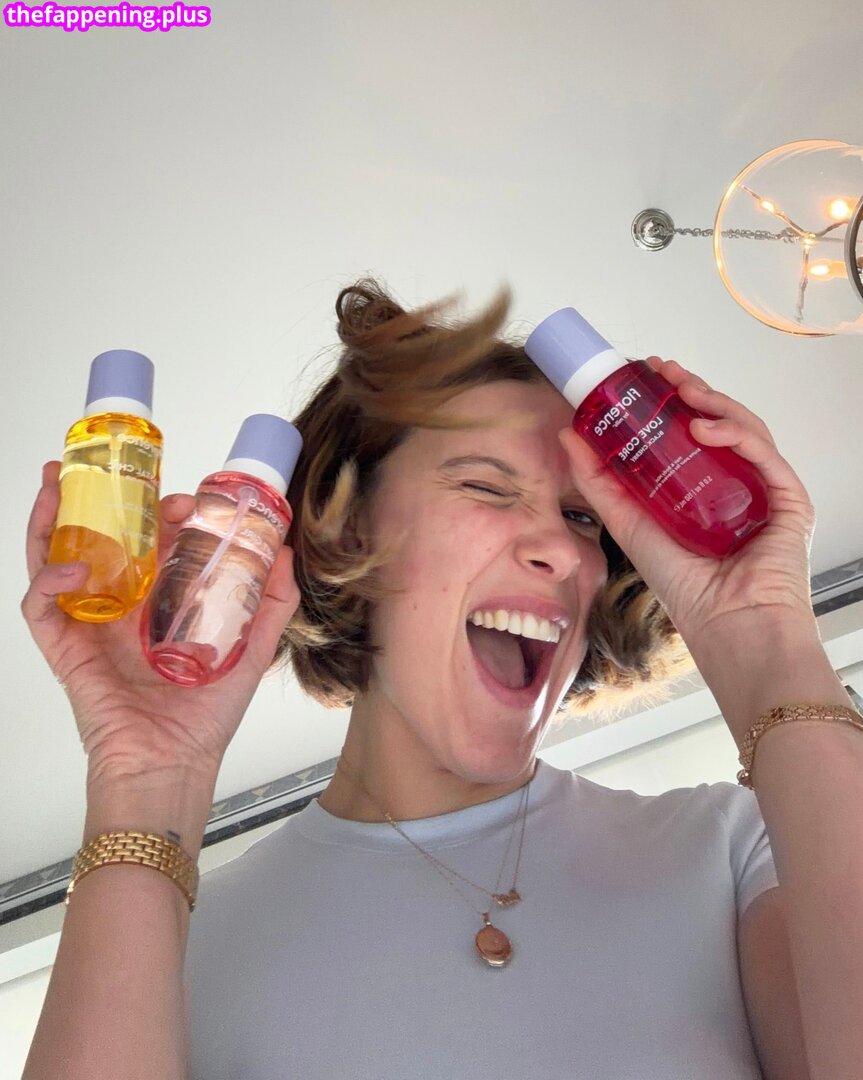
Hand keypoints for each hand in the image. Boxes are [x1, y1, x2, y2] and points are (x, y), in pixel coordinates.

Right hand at [22, 461, 300, 790]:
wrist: (172, 765)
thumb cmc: (204, 720)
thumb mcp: (251, 652)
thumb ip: (270, 604)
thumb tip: (285, 553)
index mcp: (161, 604)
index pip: (153, 543)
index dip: (162, 514)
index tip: (184, 499)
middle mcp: (122, 608)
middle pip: (102, 540)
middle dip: (105, 502)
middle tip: (124, 478)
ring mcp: (90, 624)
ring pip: (57, 558)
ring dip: (51, 519)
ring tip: (56, 483)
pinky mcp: (64, 647)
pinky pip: (41, 604)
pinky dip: (50, 578)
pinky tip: (74, 566)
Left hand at [557, 357, 817, 648]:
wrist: (725, 624)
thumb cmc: (684, 587)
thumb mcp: (628, 524)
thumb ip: (599, 483)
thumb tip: (567, 436)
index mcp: (704, 487)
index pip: (690, 430)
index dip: (670, 400)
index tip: (643, 377)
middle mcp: (736, 482)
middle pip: (719, 421)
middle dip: (691, 388)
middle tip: (661, 369)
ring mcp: (765, 488)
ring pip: (745, 428)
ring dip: (714, 402)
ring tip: (682, 389)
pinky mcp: (790, 498)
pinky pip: (766, 453)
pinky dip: (735, 433)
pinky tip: (704, 425)